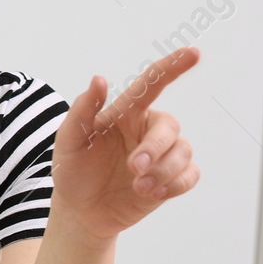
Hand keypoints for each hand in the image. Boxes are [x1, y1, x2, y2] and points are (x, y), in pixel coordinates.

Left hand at [50, 47, 201, 242]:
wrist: (81, 210)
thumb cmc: (73, 169)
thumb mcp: (69, 140)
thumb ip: (83, 110)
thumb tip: (99, 80)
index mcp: (126, 113)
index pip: (152, 84)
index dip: (172, 66)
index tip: (193, 53)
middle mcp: (148, 129)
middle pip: (170, 125)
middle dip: (154, 148)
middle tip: (133, 167)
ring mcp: (162, 154)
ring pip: (183, 151)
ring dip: (163, 171)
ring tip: (138, 186)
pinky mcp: (171, 178)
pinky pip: (190, 175)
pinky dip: (175, 185)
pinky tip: (153, 193)